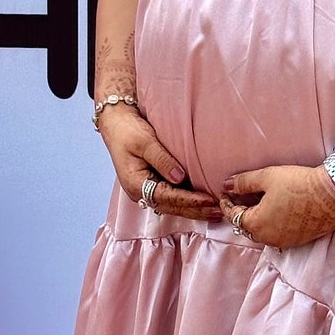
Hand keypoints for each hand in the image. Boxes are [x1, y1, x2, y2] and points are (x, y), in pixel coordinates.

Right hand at [97, 105, 221, 222]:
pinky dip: (186, 202)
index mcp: (135, 184)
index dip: (189, 200)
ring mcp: (145, 190)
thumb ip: (162, 160)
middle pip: (171, 206)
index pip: (167, 197)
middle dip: (195, 210)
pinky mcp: (151, 184)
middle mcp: (140, 192)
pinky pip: (170, 197)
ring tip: (214, 212)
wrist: (116, 123)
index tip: (208, 200)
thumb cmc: (128, 130)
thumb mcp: (145, 142)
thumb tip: (180, 178)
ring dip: (193, 209)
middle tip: (219, 212)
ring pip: (172, 205)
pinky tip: (200, 203)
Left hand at [218, 163, 334, 249]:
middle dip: (241, 211)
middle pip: (247, 226)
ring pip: (262, 231)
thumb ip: (243, 183)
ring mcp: (284, 241)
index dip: (226, 203)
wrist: (332, 194)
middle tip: (239, 195)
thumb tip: (226, 186)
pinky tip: (276, 209)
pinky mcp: (298, 240)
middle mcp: (268, 238)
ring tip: (257, 200)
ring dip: (257, 217)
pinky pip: (277, 233)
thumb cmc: (298, 184)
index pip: (233, 215)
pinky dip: (271, 222)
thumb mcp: (266, 177)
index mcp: (256, 224)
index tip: (223, 192)